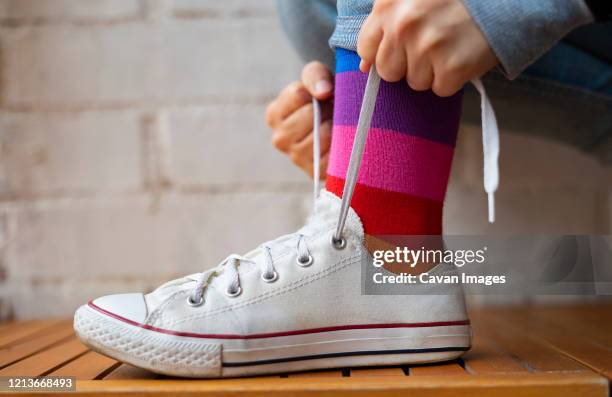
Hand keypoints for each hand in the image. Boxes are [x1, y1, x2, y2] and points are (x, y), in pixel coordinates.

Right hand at [266, 61, 333, 178]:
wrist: (339, 129)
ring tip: (334, 126)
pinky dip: (341, 145)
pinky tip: (339, 142)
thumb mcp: (316, 78)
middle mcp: (279, 139)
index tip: (320, 98)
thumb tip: (323, 92)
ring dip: (336, 126)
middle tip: (330, 113)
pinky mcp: (314, 172)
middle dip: (326, 109)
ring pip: (323, 134)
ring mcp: (296, 158)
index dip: (316, 92)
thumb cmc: (324, 101)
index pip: (298, 94)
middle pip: (310, 114)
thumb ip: (315, 75)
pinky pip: (333, 154)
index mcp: (274, 115)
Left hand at [357, 0, 497, 96]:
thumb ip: (386, 23)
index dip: (383, 53)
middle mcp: (403, 25)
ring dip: (433, 70)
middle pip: (388, 71)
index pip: (366, 48)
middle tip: (432, 44)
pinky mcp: (452, 66)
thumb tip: (364, 66)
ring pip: (415, 82)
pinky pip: (441, 89)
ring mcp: (427, 46)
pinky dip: (454, 78)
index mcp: (388, 4)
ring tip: (452, 44)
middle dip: (407, 64)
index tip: (401, 48)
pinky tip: (465, 53)